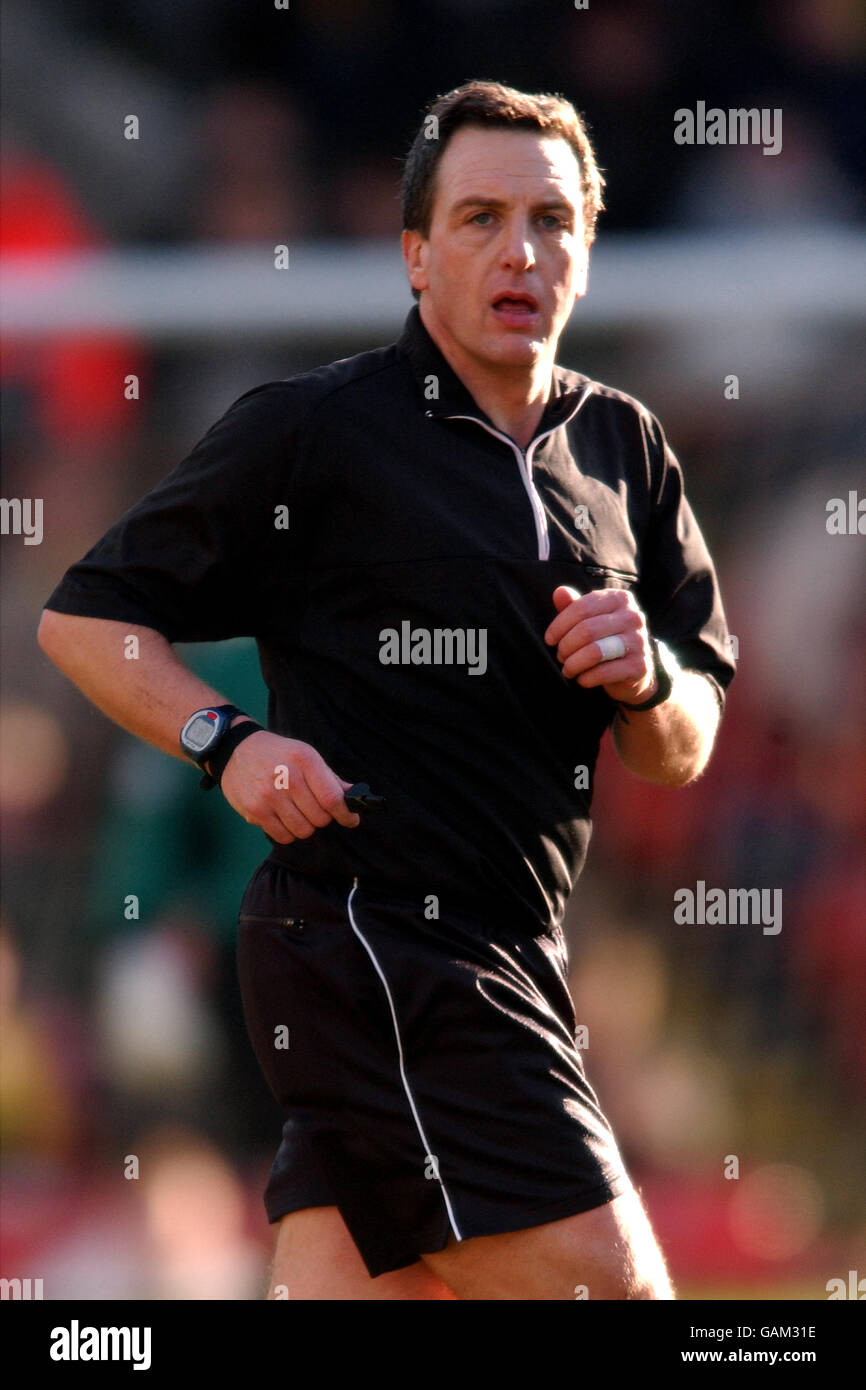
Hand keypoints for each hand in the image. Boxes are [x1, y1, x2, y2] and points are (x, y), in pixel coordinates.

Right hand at [219, 730, 360, 842]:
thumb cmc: (277, 754)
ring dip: (305, 826)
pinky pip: (283, 837)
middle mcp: (287, 777)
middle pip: (320, 818)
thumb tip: (355, 798)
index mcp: (304, 760)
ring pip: (303, 831)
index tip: (351, 819)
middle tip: (313, 808)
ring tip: (297, 812)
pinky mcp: (254, 811)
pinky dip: (288, 833)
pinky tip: (283, 818)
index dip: (346, 814)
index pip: (332, 798)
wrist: (236, 750)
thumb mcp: (306, 755)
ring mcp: (269, 796)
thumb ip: (331, 778)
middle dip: (322, 818)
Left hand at [544, 585, 657, 704]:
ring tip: (567, 669)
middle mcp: (633, 617)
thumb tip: (559, 592)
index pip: (582, 608)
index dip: (559, 625)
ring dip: (573, 663)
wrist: (632, 670)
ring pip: (595, 652)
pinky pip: (604, 672)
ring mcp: (639, 641)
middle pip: (587, 630)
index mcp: (620, 598)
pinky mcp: (639, 666)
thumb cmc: (605, 638)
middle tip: (560, 656)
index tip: (549, 639)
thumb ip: (573, 606)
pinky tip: (581, 679)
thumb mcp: (589, 619)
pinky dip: (586, 678)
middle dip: (566, 646)